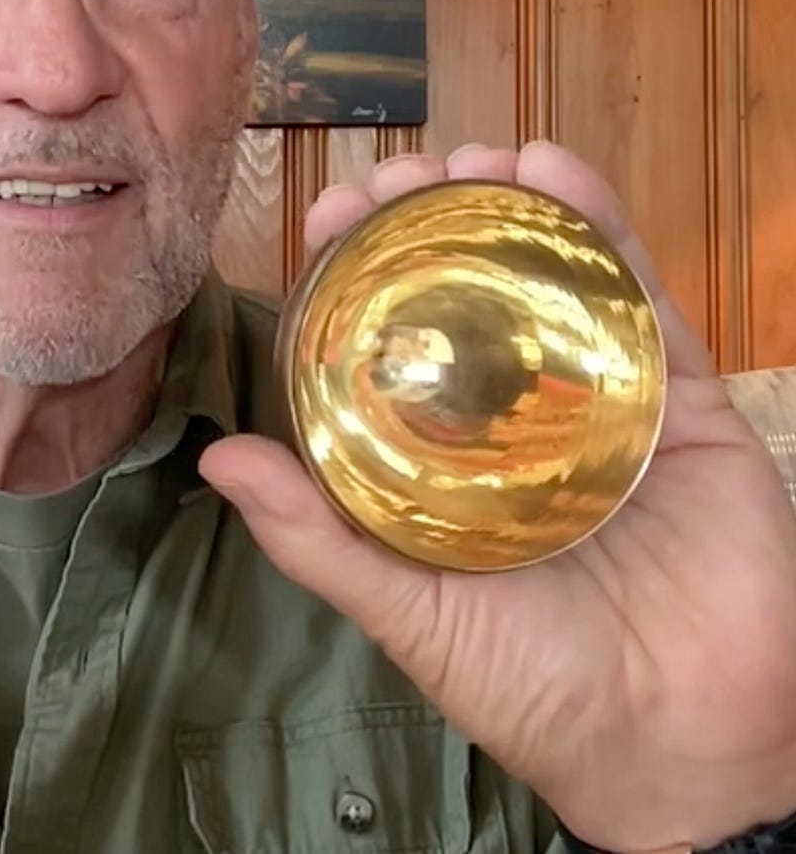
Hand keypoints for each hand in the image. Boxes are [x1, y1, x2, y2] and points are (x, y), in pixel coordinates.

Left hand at [200, 140, 795, 852]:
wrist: (686, 746)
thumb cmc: (534, 689)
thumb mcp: (408, 614)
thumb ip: (317, 541)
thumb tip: (216, 461)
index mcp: (443, 452)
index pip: (387, 333)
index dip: (355, 265)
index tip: (331, 211)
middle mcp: (513, 412)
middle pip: (467, 285)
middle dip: (432, 215)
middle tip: (403, 176)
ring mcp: (600, 397)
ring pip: (551, 273)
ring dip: (513, 199)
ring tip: (479, 154)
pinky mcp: (681, 400)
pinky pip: (642, 299)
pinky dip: (604, 228)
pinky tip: (560, 174)